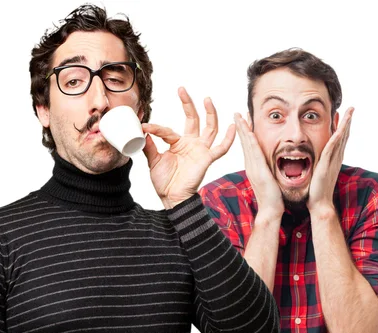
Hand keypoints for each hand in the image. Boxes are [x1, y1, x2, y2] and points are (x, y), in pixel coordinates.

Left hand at [142, 87, 235, 208]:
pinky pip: (221, 148)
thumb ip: (150, 147)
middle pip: (193, 119)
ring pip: (209, 128)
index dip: (156, 128)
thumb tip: (143, 132)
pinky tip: (234, 125)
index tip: (145, 126)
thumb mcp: (153, 162)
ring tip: (206, 99)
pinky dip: (229, 138)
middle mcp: (191, 144)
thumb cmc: (165, 182)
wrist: (172, 198)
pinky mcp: (207, 158)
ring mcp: (200, 150)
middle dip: (188, 104)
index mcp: (178, 144)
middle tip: (181, 90)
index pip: (168, 130)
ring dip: (209, 113)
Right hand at [234, 113, 283, 217]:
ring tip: (240, 116)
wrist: (271, 210)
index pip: (248, 145)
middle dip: (241, 126)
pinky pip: (254, 154)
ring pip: (247, 145)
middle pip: (244, 142)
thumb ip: (268, 168)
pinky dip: (251, 142)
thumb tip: (270, 161)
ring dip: (243, 130)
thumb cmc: (273, 196)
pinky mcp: (259, 172)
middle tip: (237, 112)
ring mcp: (253, 168)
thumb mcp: (269, 178)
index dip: (245, 131)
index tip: (244, 119)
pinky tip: (249, 132)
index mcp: (253, 166)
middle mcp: (251, 165)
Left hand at [307, 107, 353, 215]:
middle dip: (347, 122)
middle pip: (344, 136)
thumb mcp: (317, 172)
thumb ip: (317, 163)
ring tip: (350, 112)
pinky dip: (337, 137)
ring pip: (341, 139)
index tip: (343, 115)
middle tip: (351, 108)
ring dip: (345, 125)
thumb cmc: (316, 190)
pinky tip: (340, 128)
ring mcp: (333, 161)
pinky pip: (332, 148)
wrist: (319, 204)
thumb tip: (312, 158)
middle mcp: (336, 158)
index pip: (339, 139)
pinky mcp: (326, 165)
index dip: (342, 127)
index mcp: (333, 159)